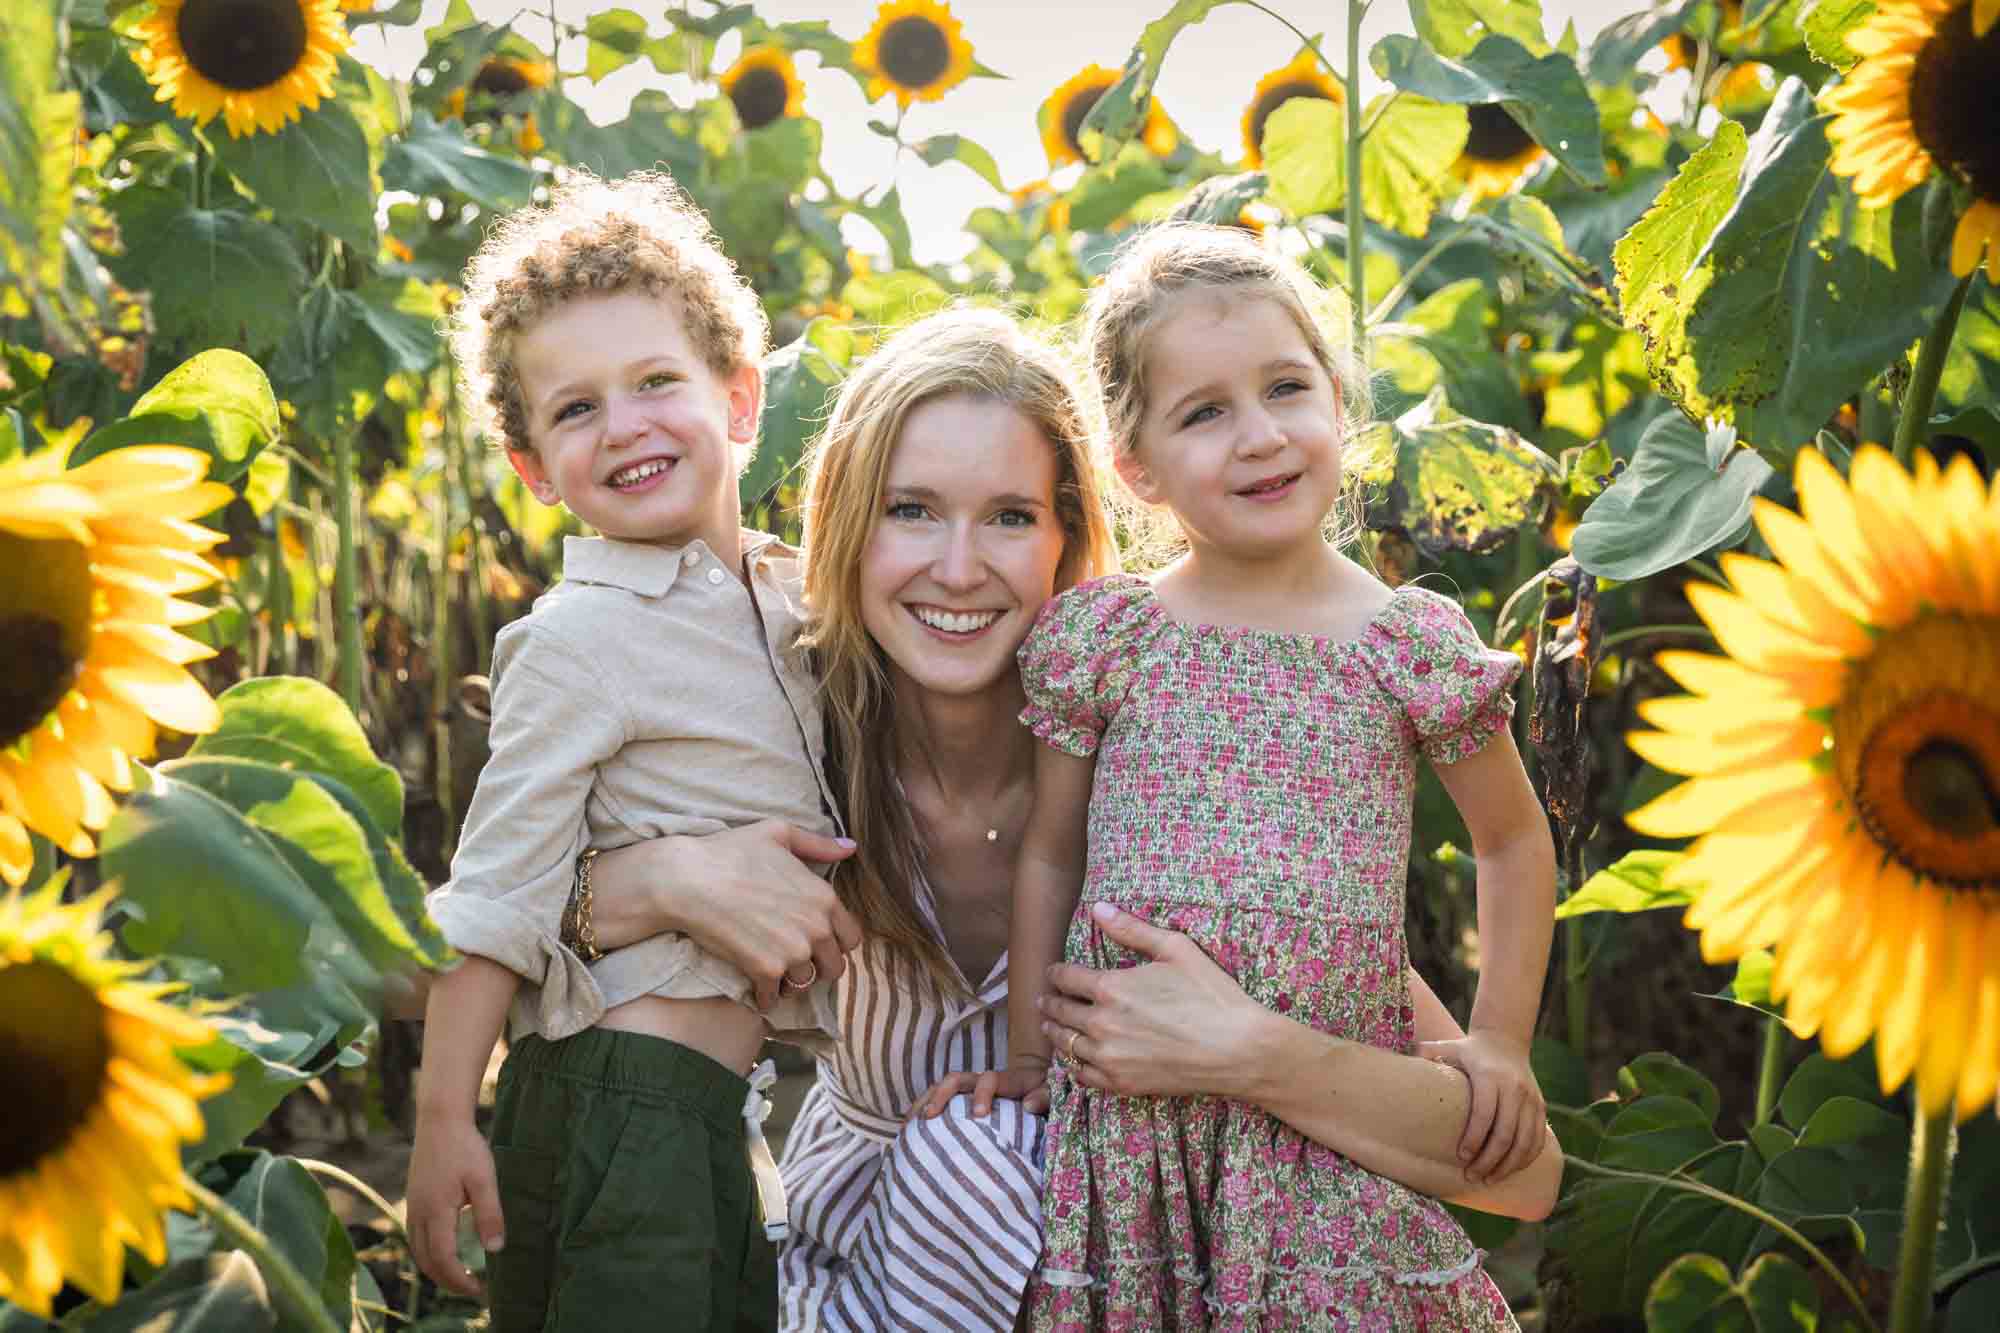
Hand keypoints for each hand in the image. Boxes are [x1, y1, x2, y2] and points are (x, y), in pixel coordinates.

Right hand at [406, 1113, 503, 1301]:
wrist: (440, 1120)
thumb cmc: (465, 1147)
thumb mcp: (484, 1180)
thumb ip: (489, 1215)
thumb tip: (495, 1250)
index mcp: (436, 1213)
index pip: (443, 1260)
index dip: (460, 1280)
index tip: (480, 1290)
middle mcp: (418, 1215)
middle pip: (427, 1262)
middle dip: (448, 1281)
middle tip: (473, 1290)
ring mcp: (412, 1208)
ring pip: (418, 1252)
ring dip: (437, 1270)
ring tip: (461, 1277)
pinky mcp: (413, 1200)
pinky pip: (416, 1238)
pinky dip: (429, 1254)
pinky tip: (446, 1251)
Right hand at [593, 820, 861, 1010]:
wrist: (688, 880)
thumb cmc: (730, 852)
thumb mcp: (778, 834)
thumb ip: (818, 845)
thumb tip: (850, 848)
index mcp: (824, 898)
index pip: (851, 937)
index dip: (837, 942)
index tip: (820, 943)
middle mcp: (816, 928)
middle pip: (835, 967)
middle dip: (820, 967)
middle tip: (800, 962)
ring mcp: (792, 952)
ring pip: (807, 984)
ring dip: (793, 983)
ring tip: (778, 976)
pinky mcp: (765, 971)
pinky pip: (775, 998)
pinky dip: (767, 998)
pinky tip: (759, 991)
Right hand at [912, 1063, 1050, 1119]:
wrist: (1037, 1079)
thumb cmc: (1045, 1091)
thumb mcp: (1051, 1092)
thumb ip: (1044, 1097)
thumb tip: (1027, 1105)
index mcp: (1006, 1080)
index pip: (989, 1079)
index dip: (983, 1093)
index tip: (979, 1114)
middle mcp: (983, 1080)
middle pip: (956, 1079)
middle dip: (941, 1095)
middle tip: (929, 1116)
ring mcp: (970, 1088)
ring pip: (942, 1087)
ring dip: (925, 1101)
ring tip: (908, 1124)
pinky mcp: (963, 1099)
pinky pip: (939, 1099)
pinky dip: (922, 1110)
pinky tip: (909, 1128)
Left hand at [1037, 901, 1264, 1099]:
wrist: (1238, 1049)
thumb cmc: (1211, 995)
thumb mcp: (1175, 949)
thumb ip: (1132, 929)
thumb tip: (1098, 907)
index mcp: (1110, 987)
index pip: (1065, 978)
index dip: (1056, 973)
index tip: (1053, 972)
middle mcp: (1101, 1024)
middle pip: (1060, 1012)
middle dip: (1050, 1002)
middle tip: (1044, 1000)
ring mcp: (1109, 1057)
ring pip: (1065, 1045)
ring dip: (1054, 1033)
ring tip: (1051, 1026)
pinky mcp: (1122, 1084)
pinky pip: (1082, 1076)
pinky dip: (1073, 1065)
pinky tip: (1075, 1058)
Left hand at [1418, 1028, 1545, 1184]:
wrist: (1506, 1041)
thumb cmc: (1468, 1050)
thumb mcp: (1447, 1046)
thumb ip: (1427, 1053)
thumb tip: (1397, 1064)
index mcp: (1490, 1075)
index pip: (1484, 1113)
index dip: (1474, 1138)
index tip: (1460, 1157)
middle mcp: (1514, 1088)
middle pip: (1506, 1133)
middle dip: (1489, 1159)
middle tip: (1471, 1176)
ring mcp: (1531, 1099)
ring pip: (1525, 1141)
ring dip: (1508, 1165)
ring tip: (1488, 1180)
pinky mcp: (1541, 1107)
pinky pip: (1537, 1139)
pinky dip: (1525, 1158)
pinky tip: (1509, 1170)